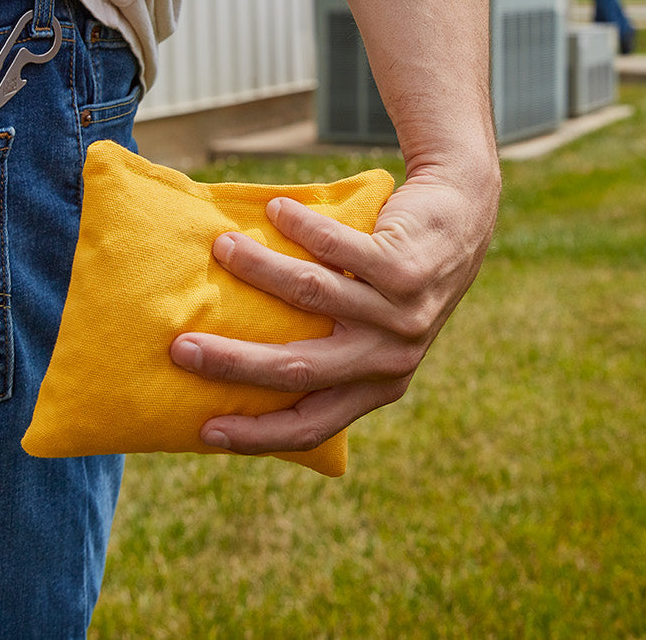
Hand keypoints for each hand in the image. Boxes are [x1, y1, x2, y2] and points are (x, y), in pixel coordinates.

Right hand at [170, 169, 498, 455]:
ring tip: (221, 246)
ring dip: (258, 269)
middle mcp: (391, 357)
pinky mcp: (407, 266)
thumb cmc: (397, 278)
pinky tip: (276, 209)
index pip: (312, 426)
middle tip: (182, 348)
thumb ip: (328, 352)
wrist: (463, 217)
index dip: (258, 436)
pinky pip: (341, 248)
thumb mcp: (374, 331)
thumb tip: (235, 368)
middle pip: (301, 370)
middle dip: (234, 362)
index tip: (206, 431)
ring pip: (313, 296)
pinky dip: (301, 227)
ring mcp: (402, 313)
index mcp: (378, 385)